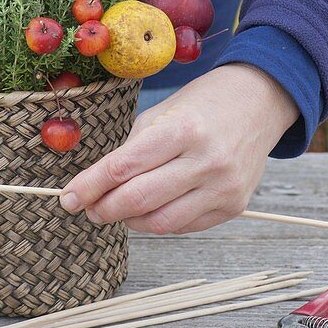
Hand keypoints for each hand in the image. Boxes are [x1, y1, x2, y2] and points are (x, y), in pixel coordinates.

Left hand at [59, 64, 298, 233]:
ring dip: (128, 221)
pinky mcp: (233, 205)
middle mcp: (206, 161)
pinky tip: (149, 209)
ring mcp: (223, 187)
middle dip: (104, 208)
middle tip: (88, 207)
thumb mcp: (159, 114)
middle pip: (138, 200)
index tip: (68, 197)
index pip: (122, 168)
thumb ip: (129, 152)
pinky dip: (158, 221)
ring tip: (116, 210)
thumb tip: (94, 188)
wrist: (260, 102)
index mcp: (182, 130)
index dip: (89, 186)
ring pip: (160, 223)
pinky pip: (184, 225)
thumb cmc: (202, 104)